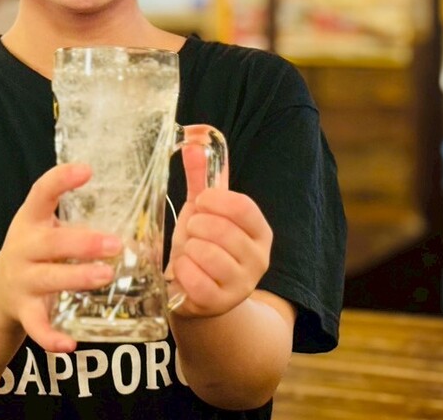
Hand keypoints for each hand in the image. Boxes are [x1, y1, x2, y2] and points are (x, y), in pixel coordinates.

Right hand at [0, 164, 119, 352]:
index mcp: (31, 220)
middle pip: (51, 243)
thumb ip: (78, 215)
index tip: (86, 170)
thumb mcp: (46, 225)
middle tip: (115, 244)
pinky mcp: (24, 311)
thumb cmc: (37, 249)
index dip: (61, 180)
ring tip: (105, 277)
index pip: (40, 193)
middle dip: (83, 243)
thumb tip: (136, 199)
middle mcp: (23, 248)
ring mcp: (22, 280)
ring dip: (77, 278)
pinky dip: (51, 337)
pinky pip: (37, 326)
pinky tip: (70, 345)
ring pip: (49, 279)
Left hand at [167, 127, 271, 317]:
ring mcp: (242, 284)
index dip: (215, 201)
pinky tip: (184, 271)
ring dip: (188, 250)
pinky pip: (195, 280)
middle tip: (193, 233)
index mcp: (260, 231)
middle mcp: (259, 258)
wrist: (198, 295)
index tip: (200, 202)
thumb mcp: (205, 212)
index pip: (244, 207)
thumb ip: (202, 178)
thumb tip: (194, 139)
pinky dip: (182, 272)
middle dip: (197, 227)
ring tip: (190, 253)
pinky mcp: (221, 303)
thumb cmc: (203, 246)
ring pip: (207, 254)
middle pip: (222, 230)